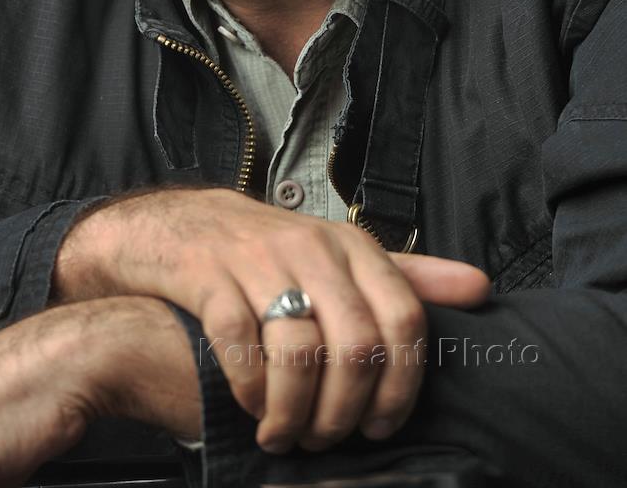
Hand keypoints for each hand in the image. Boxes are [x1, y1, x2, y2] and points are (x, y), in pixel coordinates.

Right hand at [53, 187, 490, 453]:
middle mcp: (312, 248)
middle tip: (326, 439)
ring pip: (299, 352)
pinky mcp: (210, 276)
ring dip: (295, 413)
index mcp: (353, 246)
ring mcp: (259, 259)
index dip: (400, 387)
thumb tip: (480, 288)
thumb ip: (408, 275)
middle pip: (356, 346)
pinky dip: (251, 391)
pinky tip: (251, 407)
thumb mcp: (342, 255)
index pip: (404, 319)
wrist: (183, 225)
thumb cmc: (273, 252)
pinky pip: (241, 344)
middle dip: (345, 413)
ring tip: (286, 435)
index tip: (381, 426)